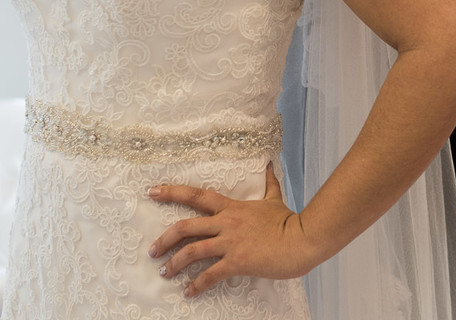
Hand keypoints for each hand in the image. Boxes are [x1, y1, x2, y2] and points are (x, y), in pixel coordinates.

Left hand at [148, 163, 318, 297]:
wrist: (302, 238)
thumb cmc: (288, 220)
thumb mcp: (274, 198)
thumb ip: (269, 182)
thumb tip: (269, 164)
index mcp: (231, 207)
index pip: (196, 195)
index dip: (172, 192)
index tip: (152, 191)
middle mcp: (226, 223)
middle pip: (185, 227)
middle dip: (165, 239)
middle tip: (153, 250)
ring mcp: (230, 243)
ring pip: (192, 251)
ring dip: (174, 263)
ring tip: (164, 272)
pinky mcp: (237, 262)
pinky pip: (210, 275)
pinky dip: (196, 284)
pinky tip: (189, 291)